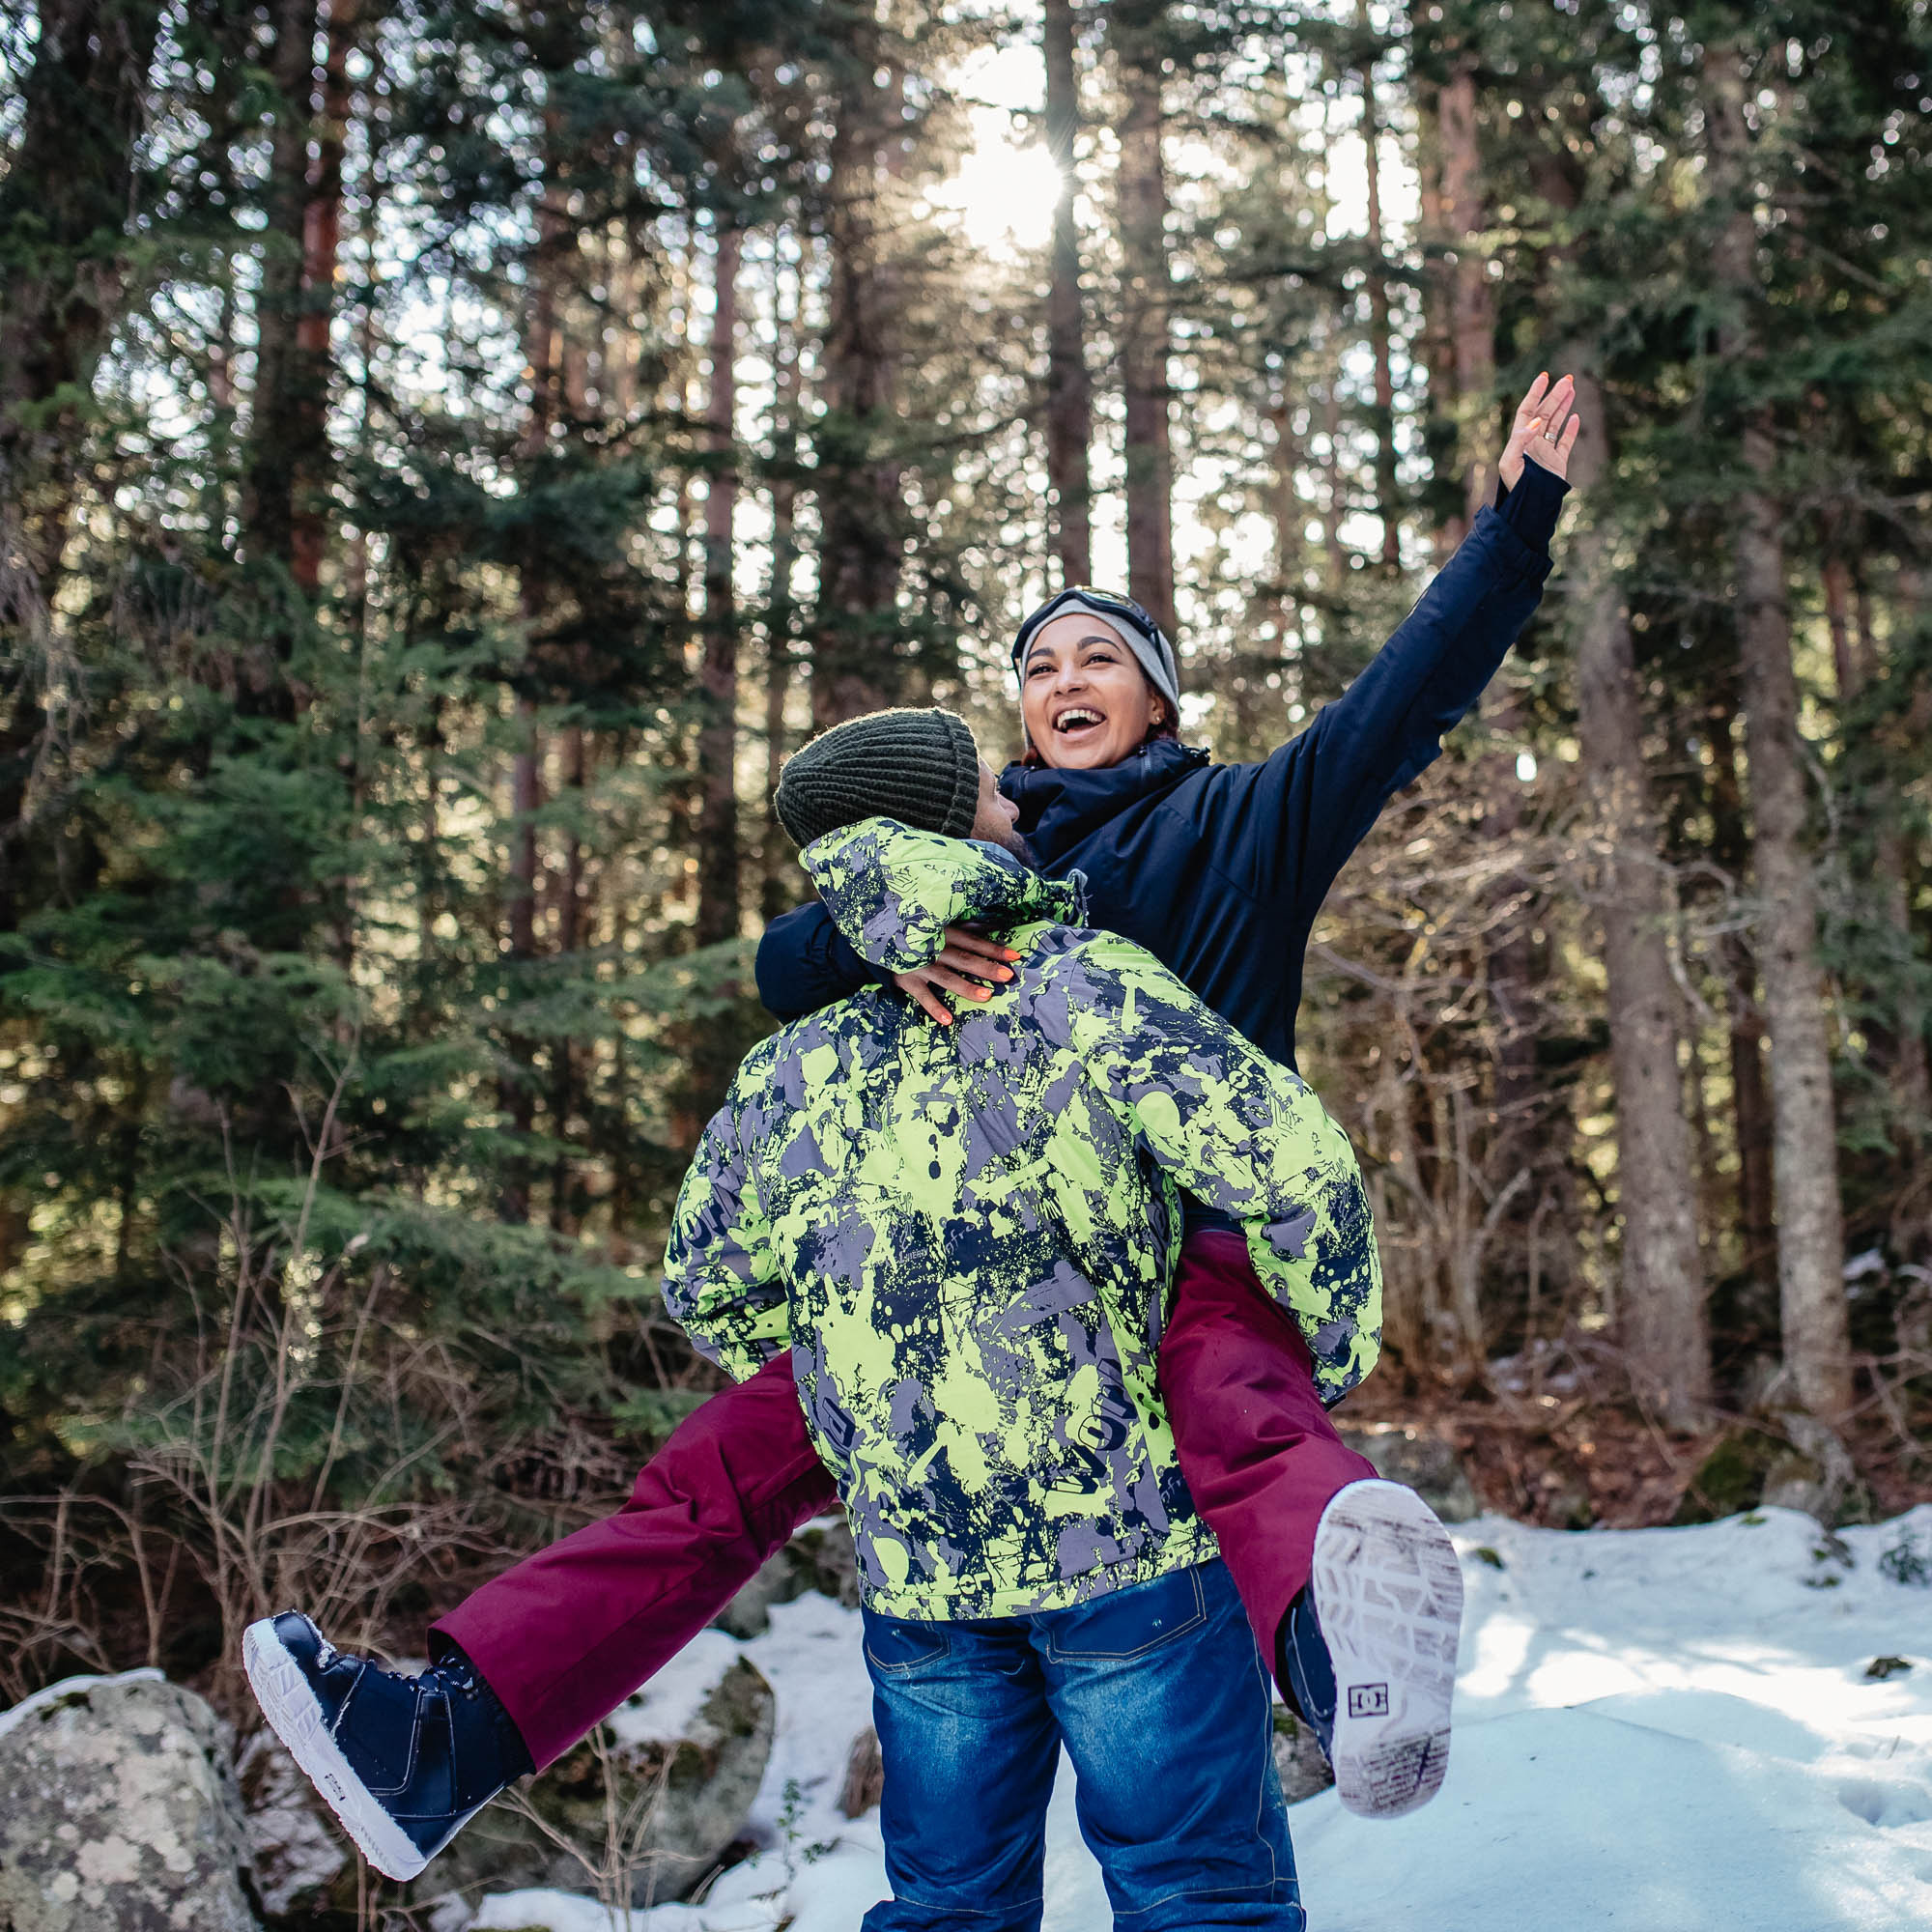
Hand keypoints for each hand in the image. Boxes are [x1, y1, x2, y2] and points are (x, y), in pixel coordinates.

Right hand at [891, 926, 1019, 1024]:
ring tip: (986, 996)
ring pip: (947, 977)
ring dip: (966, 987)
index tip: (1015, 957)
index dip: (993, 949)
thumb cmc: (915, 932)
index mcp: (943, 933)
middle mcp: (933, 948)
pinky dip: (934, 1008)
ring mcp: (920, 965)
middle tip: (1007, 976)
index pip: (973, 942)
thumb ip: (960, 928)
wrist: (877, 938)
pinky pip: (923, 996)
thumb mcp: (935, 925)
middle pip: (964, 959)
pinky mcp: (908, 980)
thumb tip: (989, 927)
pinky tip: (948, 1019)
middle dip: (986, 968)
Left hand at [1498, 371, 1581, 490]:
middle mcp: (1532, 444)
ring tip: (1572, 388)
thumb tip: (1536, 421)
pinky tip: (1576, 417)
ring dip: (1564, 405)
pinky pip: (1565, 442)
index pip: (1527, 411)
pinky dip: (1571, 430)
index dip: (1535, 394)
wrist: (1529, 509)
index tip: (1545, 377)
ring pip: (1556, 423)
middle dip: (1555, 395)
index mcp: (1520, 441)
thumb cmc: (1515, 488)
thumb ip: (1520, 441)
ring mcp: (1546, 452)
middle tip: (1568, 379)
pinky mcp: (1557, 463)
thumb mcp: (1510, 464)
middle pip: (1544, 413)